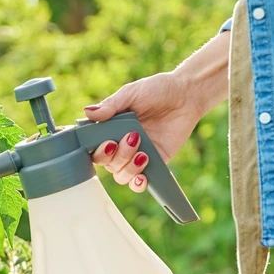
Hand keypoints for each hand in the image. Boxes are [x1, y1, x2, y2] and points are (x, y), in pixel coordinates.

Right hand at [85, 31, 230, 191]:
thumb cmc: (157, 90)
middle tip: (132, 137)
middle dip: (117, 156)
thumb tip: (88, 112)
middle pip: (107, 164)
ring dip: (129, 167)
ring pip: (121, 175)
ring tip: (143, 152)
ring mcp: (136, 155)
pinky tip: (142, 177)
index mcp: (110, 129)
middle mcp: (120, 144)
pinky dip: (138, 184)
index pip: (94, 147)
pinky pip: (140, 182)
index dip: (97, 150)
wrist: (185, 95)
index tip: (108, 142)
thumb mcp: (131, 93)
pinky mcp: (155, 162)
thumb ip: (110, 105)